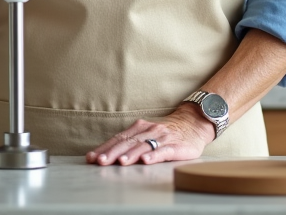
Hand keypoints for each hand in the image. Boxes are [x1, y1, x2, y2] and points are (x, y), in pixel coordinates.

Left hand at [86, 106, 214, 165]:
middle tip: (100, 161)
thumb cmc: (166, 133)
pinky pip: (164, 151)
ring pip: (144, 146)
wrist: (193, 123)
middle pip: (128, 142)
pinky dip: (154, 155)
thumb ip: (130, 142)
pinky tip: (146, 160)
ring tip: (121, 162)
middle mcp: (149, 131)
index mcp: (139, 128)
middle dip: (112, 152)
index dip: (104, 148)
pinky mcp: (176, 146)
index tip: (92, 157)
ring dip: (131, 154)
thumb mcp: (146, 134)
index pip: (118, 138)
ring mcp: (163, 138)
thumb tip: (106, 154)